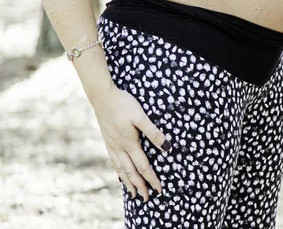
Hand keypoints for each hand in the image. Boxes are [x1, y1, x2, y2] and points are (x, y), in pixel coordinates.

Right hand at [90, 83, 170, 201]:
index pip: (144, 167)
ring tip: (133, 194)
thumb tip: (167, 148)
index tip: (159, 190)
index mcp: (130, 143)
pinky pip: (114, 161)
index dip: (152, 179)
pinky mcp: (107, 140)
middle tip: (147, 199)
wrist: (102, 96)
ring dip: (128, 182)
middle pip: (131, 172)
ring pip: (121, 169)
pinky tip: (120, 175)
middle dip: (140, 186)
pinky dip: (118, 171)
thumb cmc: (124, 104)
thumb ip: (154, 133)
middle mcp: (120, 147)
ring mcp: (112, 145)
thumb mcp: (141, 117)